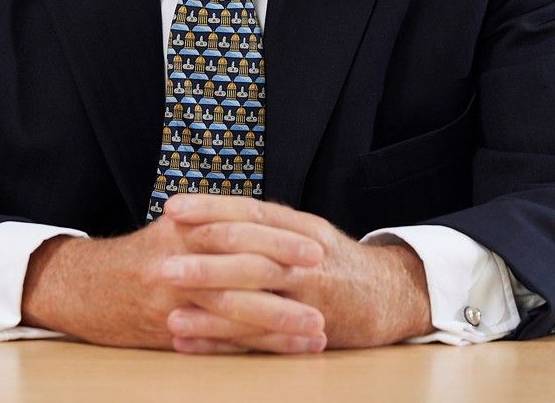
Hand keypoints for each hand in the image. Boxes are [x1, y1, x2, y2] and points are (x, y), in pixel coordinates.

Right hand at [20, 212, 327, 352]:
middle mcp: (179, 261)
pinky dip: (255, 347)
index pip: (242, 231)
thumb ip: (218, 224)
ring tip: (317, 331)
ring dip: (280, 324)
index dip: (282, 241)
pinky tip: (285, 350)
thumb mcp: (175, 228)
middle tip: (327, 293)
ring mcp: (172, 299)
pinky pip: (218, 341)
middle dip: (289, 286)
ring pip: (234, 312)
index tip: (318, 248)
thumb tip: (272, 222)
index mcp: (185, 228)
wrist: (84, 287)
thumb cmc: (141, 256)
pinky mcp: (168, 330)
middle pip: (242, 273)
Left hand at [161, 193, 434, 351]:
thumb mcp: (308, 232)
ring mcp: (310, 297)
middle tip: (163, 267)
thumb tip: (212, 211)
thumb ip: (267, 225)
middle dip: (205, 264)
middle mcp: (306, 259)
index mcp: (302, 228)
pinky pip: (260, 339)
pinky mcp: (309, 332)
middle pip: (252, 258)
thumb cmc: (337, 261)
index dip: (211, 209)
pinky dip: (224, 343)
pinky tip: (191, 344)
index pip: (252, 214)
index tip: (172, 209)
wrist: (391, 294)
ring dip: (211, 311)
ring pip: (256, 302)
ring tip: (170, 316)